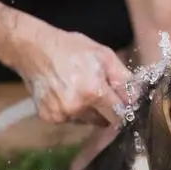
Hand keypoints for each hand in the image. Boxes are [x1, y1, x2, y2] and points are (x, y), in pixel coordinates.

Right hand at [11, 22, 132, 124]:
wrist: (31, 48)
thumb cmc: (71, 48)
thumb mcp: (104, 56)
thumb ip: (124, 79)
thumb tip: (139, 98)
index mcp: (93, 91)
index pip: (119, 115)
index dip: (125, 112)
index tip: (126, 106)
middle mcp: (76, 107)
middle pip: (104, 121)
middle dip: (107, 110)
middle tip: (100, 91)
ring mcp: (60, 114)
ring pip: (87, 121)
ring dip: (90, 111)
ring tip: (80, 89)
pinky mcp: (49, 118)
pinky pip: (71, 120)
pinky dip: (73, 111)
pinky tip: (66, 94)